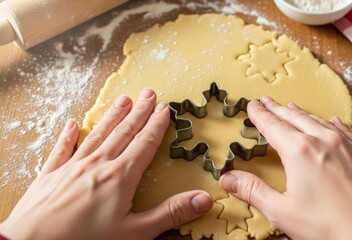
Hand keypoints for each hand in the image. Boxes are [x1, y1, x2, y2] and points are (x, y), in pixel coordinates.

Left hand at [0, 89, 212, 239]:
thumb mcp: (136, 233)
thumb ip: (170, 214)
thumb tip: (204, 199)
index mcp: (121, 177)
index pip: (144, 143)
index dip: (156, 125)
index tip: (164, 107)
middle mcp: (98, 164)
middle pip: (124, 132)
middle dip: (139, 112)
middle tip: (149, 92)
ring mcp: (72, 167)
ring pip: (98, 135)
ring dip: (112, 116)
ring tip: (123, 99)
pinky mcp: (50, 175)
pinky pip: (62, 149)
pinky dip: (68, 135)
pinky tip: (73, 123)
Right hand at [220, 97, 351, 239]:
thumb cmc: (329, 227)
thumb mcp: (282, 211)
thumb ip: (253, 191)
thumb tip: (227, 179)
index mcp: (299, 151)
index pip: (272, 125)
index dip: (260, 114)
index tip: (252, 105)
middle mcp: (322, 140)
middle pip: (293, 117)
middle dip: (277, 108)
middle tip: (266, 100)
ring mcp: (345, 144)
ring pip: (317, 120)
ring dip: (300, 113)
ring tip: (290, 106)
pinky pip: (343, 129)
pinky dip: (330, 123)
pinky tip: (330, 121)